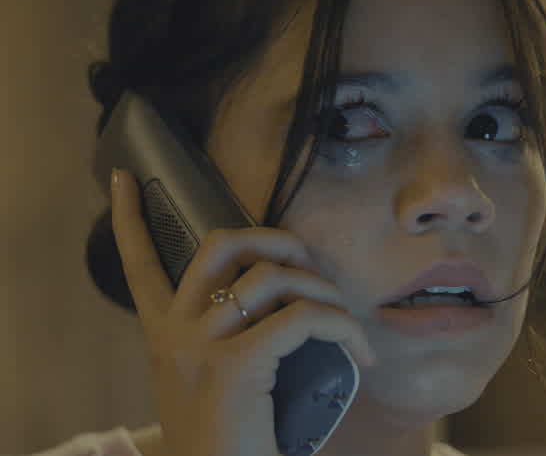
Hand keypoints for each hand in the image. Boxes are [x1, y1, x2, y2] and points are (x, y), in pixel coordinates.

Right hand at [109, 168, 375, 455]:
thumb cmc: (227, 437)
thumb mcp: (214, 378)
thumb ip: (229, 334)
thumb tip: (281, 298)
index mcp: (165, 334)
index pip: (137, 264)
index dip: (128, 218)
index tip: (124, 179)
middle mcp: (176, 332)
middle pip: (220, 244)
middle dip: (272, 236)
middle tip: (302, 256)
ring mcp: (203, 346)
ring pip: (274, 277)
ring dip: (324, 290)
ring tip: (345, 321)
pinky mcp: (237, 366)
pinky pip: (304, 318)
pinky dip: (341, 327)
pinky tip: (358, 352)